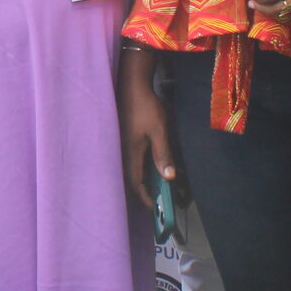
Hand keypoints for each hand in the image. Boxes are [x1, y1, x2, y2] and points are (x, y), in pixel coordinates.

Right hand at [116, 58, 183, 210]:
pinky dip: (140, 166)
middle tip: (157, 199)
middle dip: (143, 191)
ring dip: (142, 178)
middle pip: (131, 178)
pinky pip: (130, 158)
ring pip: (129, 168)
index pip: (136, 183)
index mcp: (130, 153)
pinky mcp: (122, 136)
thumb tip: (169, 178)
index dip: (145, 197)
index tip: (156, 207)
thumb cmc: (145, 107)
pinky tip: (149, 163)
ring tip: (155, 184)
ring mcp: (121, 144)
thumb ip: (163, 154)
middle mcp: (122, 151)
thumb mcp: (158, 130)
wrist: (130, 83)